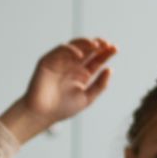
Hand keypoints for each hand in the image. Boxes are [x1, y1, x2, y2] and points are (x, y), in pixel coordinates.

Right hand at [0, 38, 116, 141]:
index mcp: (82, 75)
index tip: (115, 49)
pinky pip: (61, 50)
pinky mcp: (49, 60)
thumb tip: (109, 69)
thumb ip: (99, 85)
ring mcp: (60, 62)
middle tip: (107, 44)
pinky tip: (80, 55)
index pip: (96, 60)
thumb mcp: (87, 98)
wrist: (41, 114)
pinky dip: (71, 49)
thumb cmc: (62, 109)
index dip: (106, 53)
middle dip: (98, 45)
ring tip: (96, 45)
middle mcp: (72, 66)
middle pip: (88, 50)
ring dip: (86, 43)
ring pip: (75, 46)